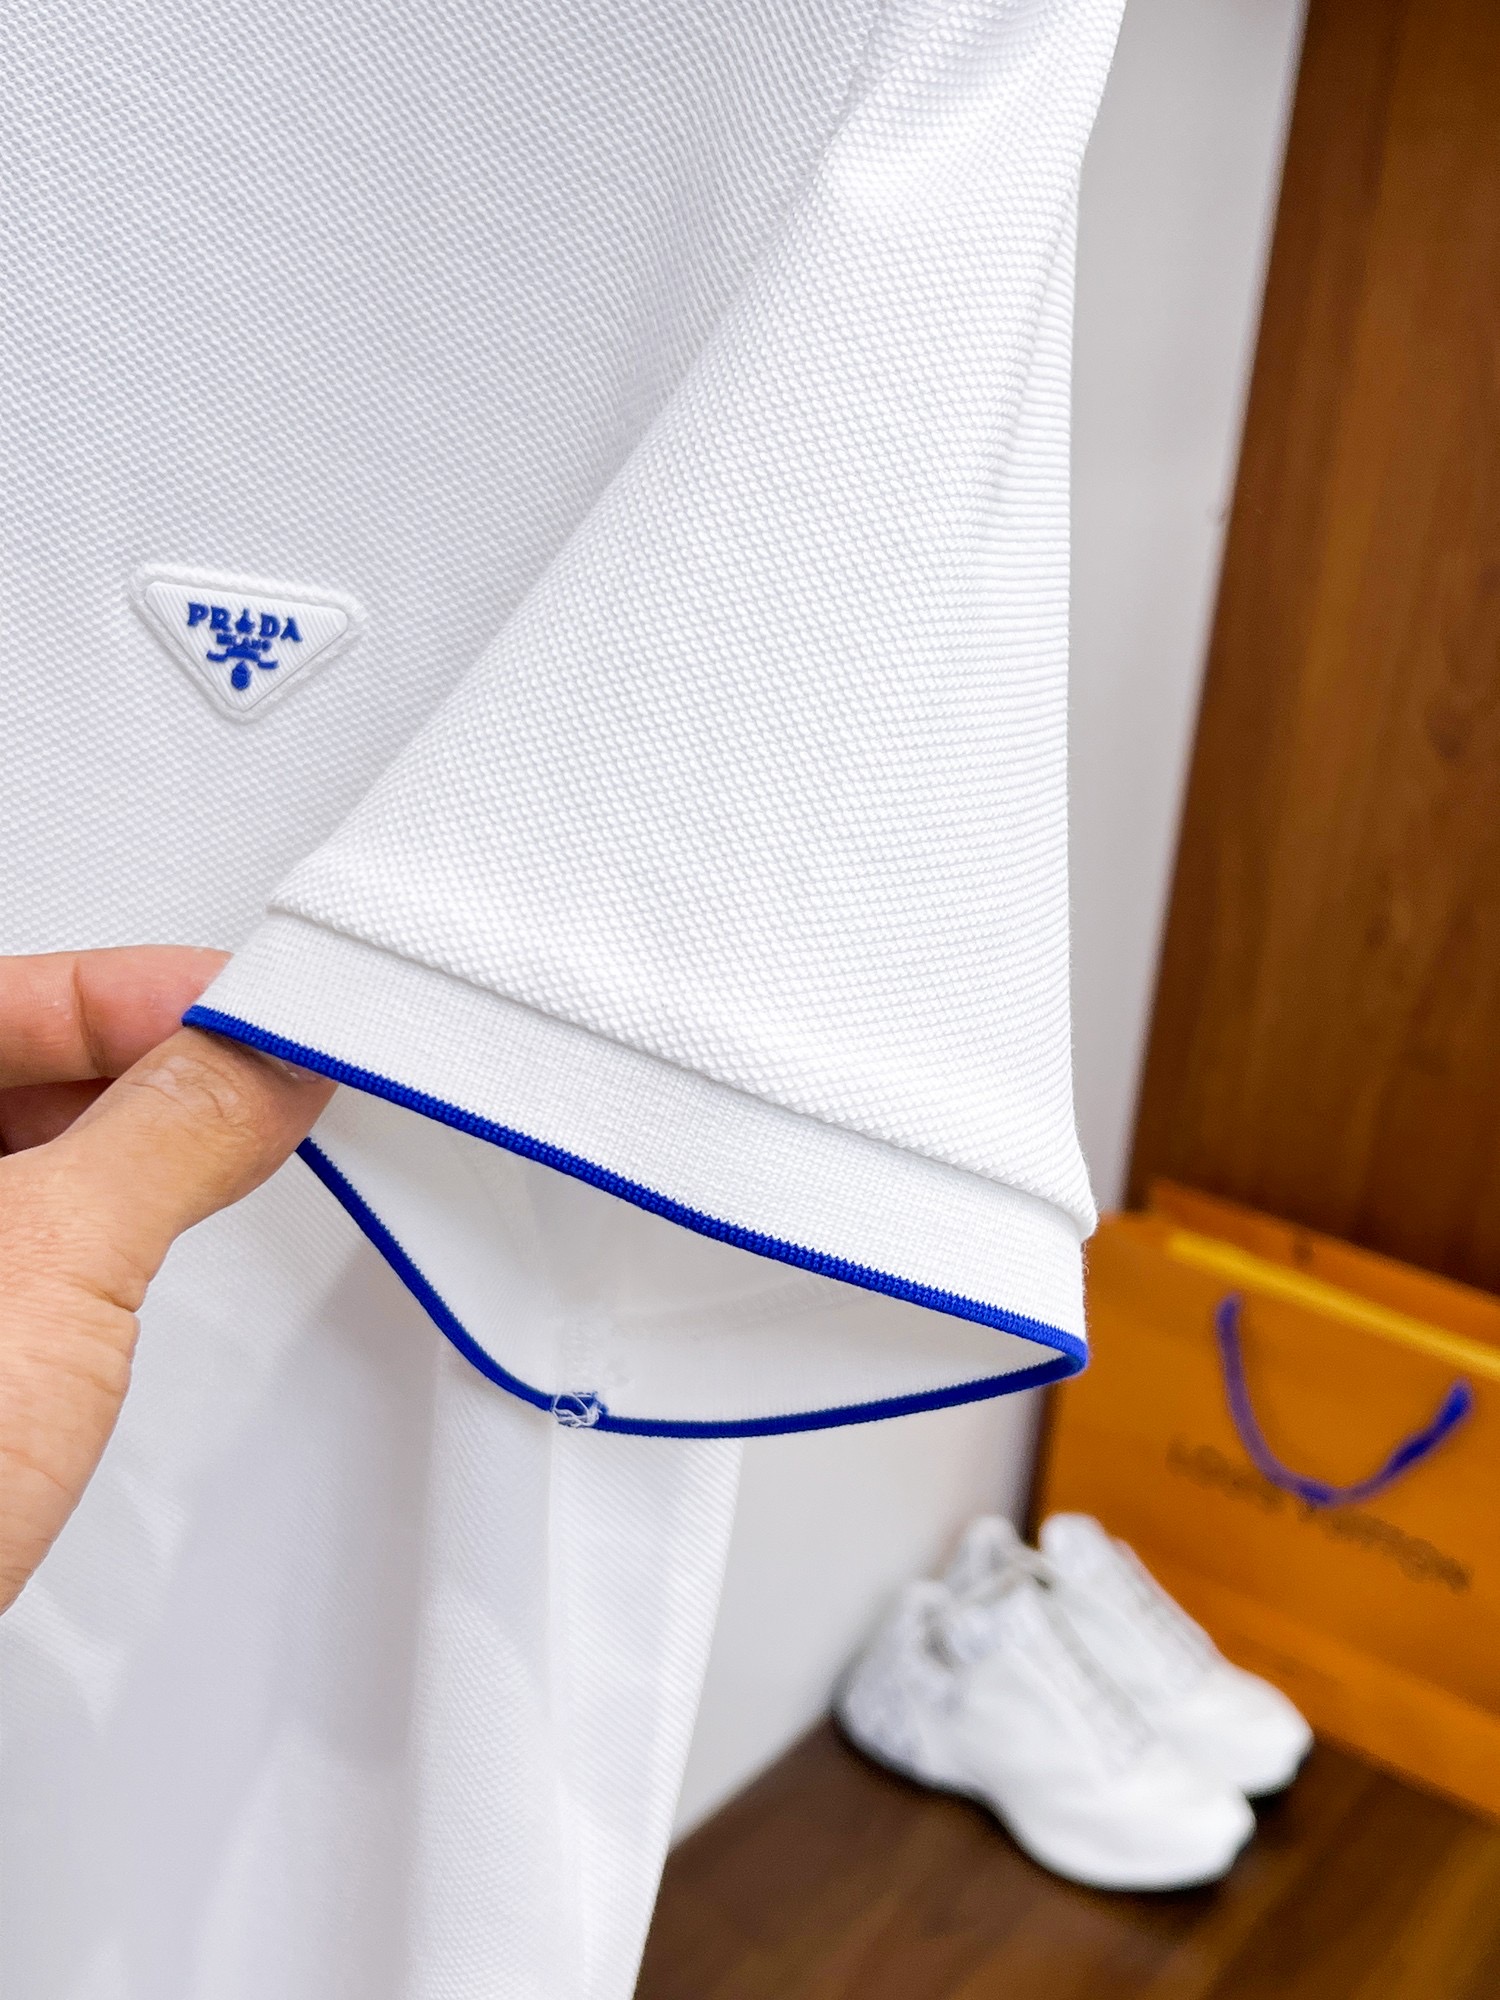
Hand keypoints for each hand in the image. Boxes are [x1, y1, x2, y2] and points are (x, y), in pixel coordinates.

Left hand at [0, 949, 333, 1612]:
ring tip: (217, 1146)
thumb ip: (169, 1130)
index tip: (254, 1010)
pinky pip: (4, 1235)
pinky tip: (135, 1235)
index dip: (143, 987)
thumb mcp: (46, 1269)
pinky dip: (79, 1218)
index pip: (3, 989)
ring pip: (1, 1150)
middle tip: (256, 1074)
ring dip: (114, 1140)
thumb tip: (257, 1059)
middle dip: (139, 1058)